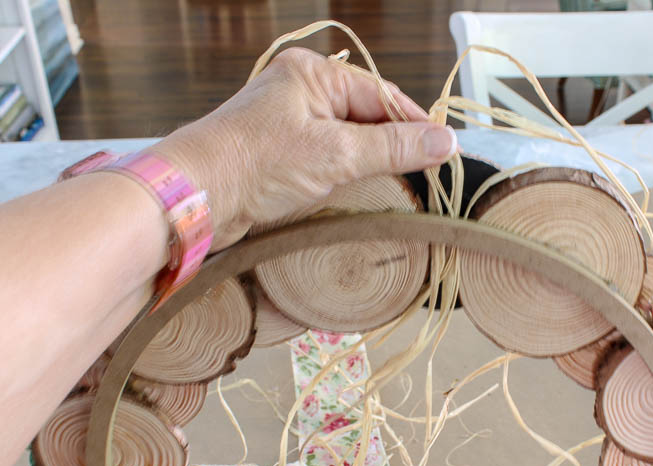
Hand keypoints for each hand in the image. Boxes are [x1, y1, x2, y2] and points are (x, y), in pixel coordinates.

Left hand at [154, 48, 456, 251]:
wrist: (198, 196)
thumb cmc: (256, 163)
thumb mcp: (335, 154)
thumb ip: (392, 148)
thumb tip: (443, 142)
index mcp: (313, 74)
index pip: (382, 95)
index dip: (416, 124)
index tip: (445, 153)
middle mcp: (301, 92)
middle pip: (367, 116)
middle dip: (395, 145)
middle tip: (428, 175)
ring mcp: (289, 123)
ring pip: (349, 140)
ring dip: (373, 163)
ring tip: (402, 185)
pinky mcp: (280, 154)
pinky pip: (328, 158)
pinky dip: (349, 174)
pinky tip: (363, 191)